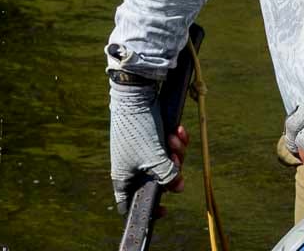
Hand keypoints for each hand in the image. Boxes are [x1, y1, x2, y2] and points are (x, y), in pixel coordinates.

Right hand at [110, 78, 189, 214]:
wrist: (136, 94)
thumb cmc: (139, 130)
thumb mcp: (155, 159)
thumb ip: (168, 176)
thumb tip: (178, 187)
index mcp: (124, 177)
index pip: (132, 203)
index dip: (148, 209)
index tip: (164, 209)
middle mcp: (132, 165)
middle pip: (157, 180)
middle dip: (171, 168)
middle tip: (175, 157)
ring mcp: (141, 149)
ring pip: (165, 161)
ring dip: (176, 150)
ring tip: (174, 137)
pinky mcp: (150, 136)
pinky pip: (167, 145)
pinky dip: (175, 139)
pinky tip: (178, 130)